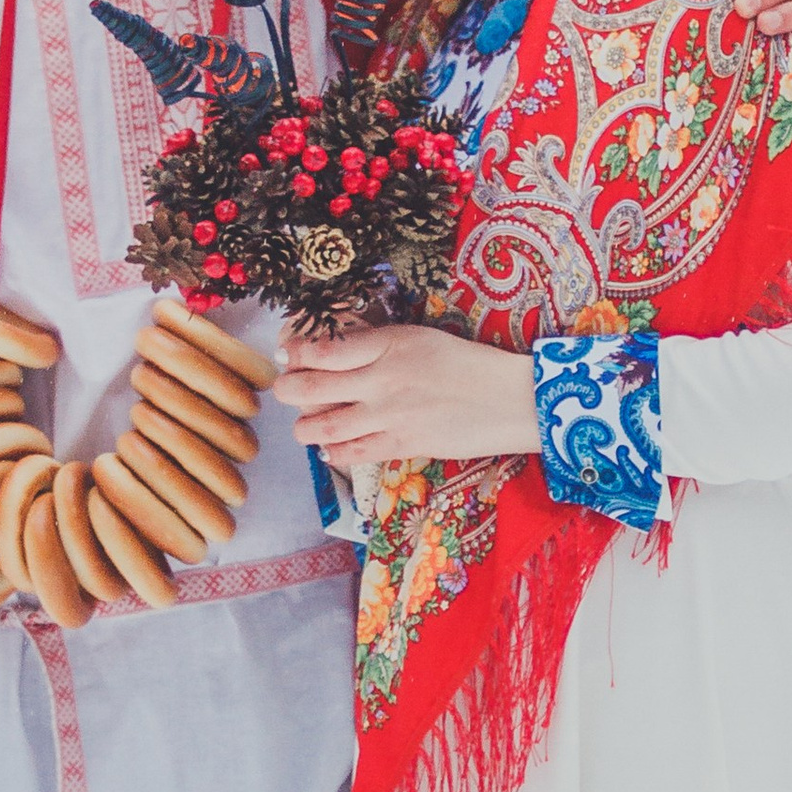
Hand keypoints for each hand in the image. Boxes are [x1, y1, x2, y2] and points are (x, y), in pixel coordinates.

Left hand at [279, 323, 540, 467]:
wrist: (508, 398)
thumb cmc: (468, 364)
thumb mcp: (420, 338)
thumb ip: (379, 346)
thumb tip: (337, 356)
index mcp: (388, 342)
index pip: (324, 348)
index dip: (296, 352)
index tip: (286, 352)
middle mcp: (381, 378)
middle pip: (311, 387)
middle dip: (287, 389)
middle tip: (284, 389)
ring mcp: (388, 414)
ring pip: (322, 427)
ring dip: (304, 428)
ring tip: (304, 426)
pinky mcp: (400, 444)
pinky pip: (351, 453)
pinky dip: (333, 453)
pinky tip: (330, 449)